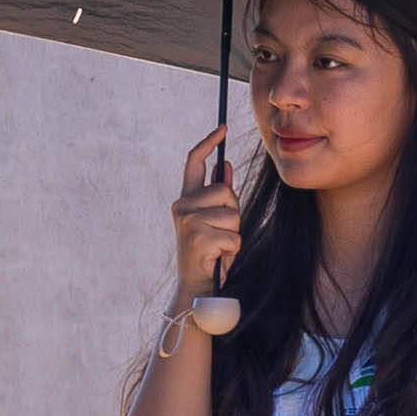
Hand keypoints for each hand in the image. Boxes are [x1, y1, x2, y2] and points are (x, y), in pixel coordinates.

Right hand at [168, 131, 248, 306]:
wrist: (196, 287)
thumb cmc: (209, 253)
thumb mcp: (216, 221)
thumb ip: (218, 196)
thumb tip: (225, 166)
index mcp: (185, 199)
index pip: (194, 162)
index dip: (208, 143)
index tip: (223, 127)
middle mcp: (181, 206)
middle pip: (225, 191)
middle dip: (234, 210)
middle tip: (223, 232)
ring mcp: (187, 221)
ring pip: (232, 214)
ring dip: (235, 233)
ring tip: (220, 247)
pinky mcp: (197, 238)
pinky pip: (233, 235)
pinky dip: (233, 249)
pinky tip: (219, 257)